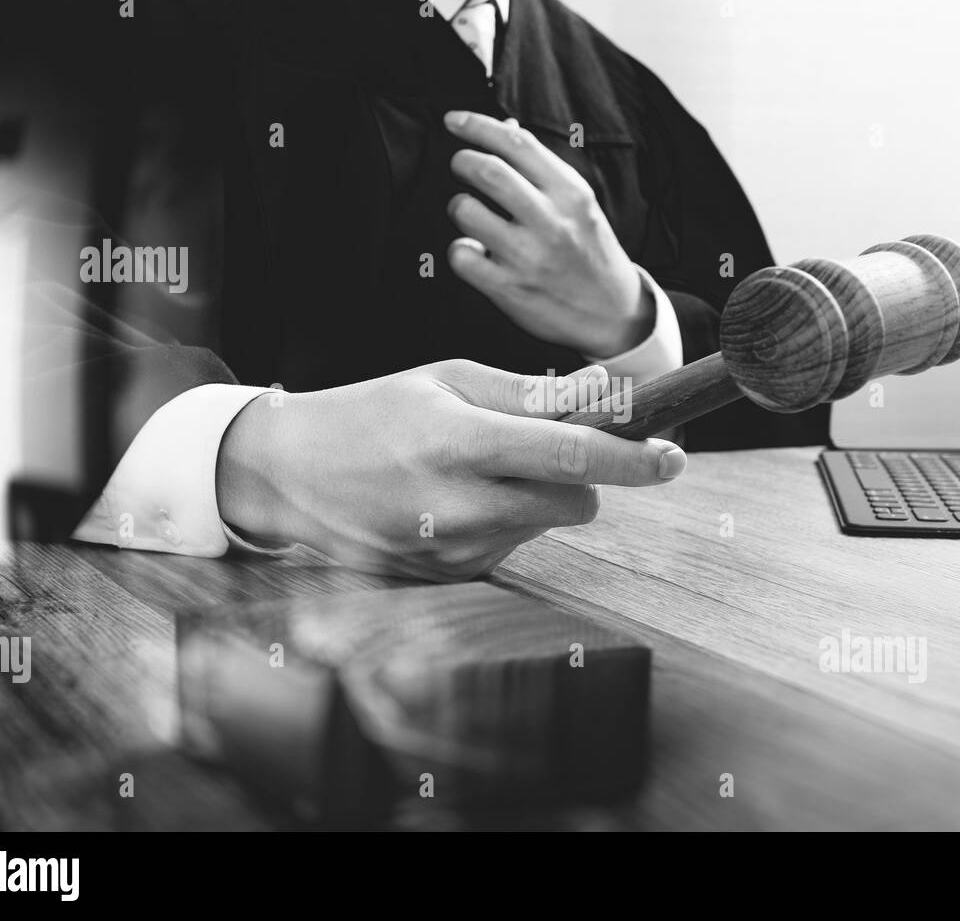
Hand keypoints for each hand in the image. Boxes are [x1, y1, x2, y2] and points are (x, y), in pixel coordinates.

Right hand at [216, 360, 686, 580]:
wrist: (286, 474)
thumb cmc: (371, 413)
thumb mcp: (447, 381)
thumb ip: (531, 395)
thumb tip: (608, 394)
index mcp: (462, 440)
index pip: (574, 456)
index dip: (635, 459)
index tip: (673, 457)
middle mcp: (460, 505)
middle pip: (576, 504)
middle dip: (581, 478)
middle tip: (542, 449)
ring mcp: (451, 551)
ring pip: (542, 525)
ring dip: (531, 499)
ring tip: (469, 471)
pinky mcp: (443, 579)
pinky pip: (507, 548)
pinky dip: (497, 523)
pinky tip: (447, 502)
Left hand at [444, 110, 653, 359]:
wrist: (612, 313)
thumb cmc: (591, 253)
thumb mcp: (580, 204)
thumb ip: (542, 167)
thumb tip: (504, 128)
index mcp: (571, 193)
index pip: (517, 144)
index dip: (477, 126)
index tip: (454, 121)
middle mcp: (551, 221)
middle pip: (487, 171)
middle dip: (461, 161)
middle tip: (460, 165)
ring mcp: (529, 256)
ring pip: (466, 211)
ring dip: (458, 206)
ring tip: (469, 213)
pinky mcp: (509, 288)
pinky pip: (461, 257)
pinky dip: (460, 250)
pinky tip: (474, 251)